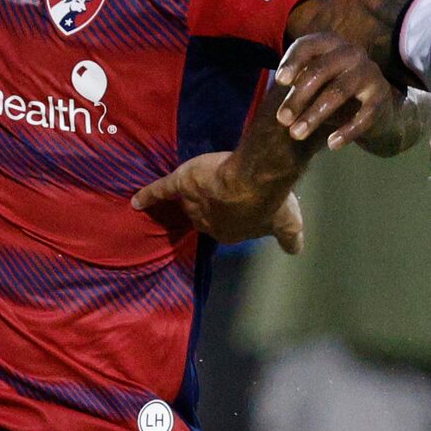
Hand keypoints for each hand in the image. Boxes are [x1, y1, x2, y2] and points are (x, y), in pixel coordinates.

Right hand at [131, 152, 304, 252]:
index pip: (225, 225)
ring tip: (186, 188)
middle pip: (204, 213)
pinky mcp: (181, 184)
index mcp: (230, 232)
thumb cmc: (271, 202)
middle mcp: (207, 222)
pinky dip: (148, 196)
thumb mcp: (288, 223)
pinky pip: (161, 191)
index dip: (230, 214)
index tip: (235, 205)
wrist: (255, 180)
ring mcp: (192, 203)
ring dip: (186, 196)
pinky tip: (136, 201)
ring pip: (187, 200)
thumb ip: (289, 238)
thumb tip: (294, 251)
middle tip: (215, 192)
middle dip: (209, 205)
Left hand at [273, 31, 399, 151]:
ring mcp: (368, 72)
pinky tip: (332, 144)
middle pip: (319, 70)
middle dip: (298, 96)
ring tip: (297, 134)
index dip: (292, 61)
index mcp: (330, 44)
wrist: (375, 105)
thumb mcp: (316, 83)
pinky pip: (363, 114)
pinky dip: (347, 131)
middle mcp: (351, 52)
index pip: (307, 45)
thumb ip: (298, 88)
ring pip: (338, 92)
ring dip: (315, 115)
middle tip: (282, 120)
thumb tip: (284, 113)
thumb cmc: (335, 89)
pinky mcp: (381, 95)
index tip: (280, 81)